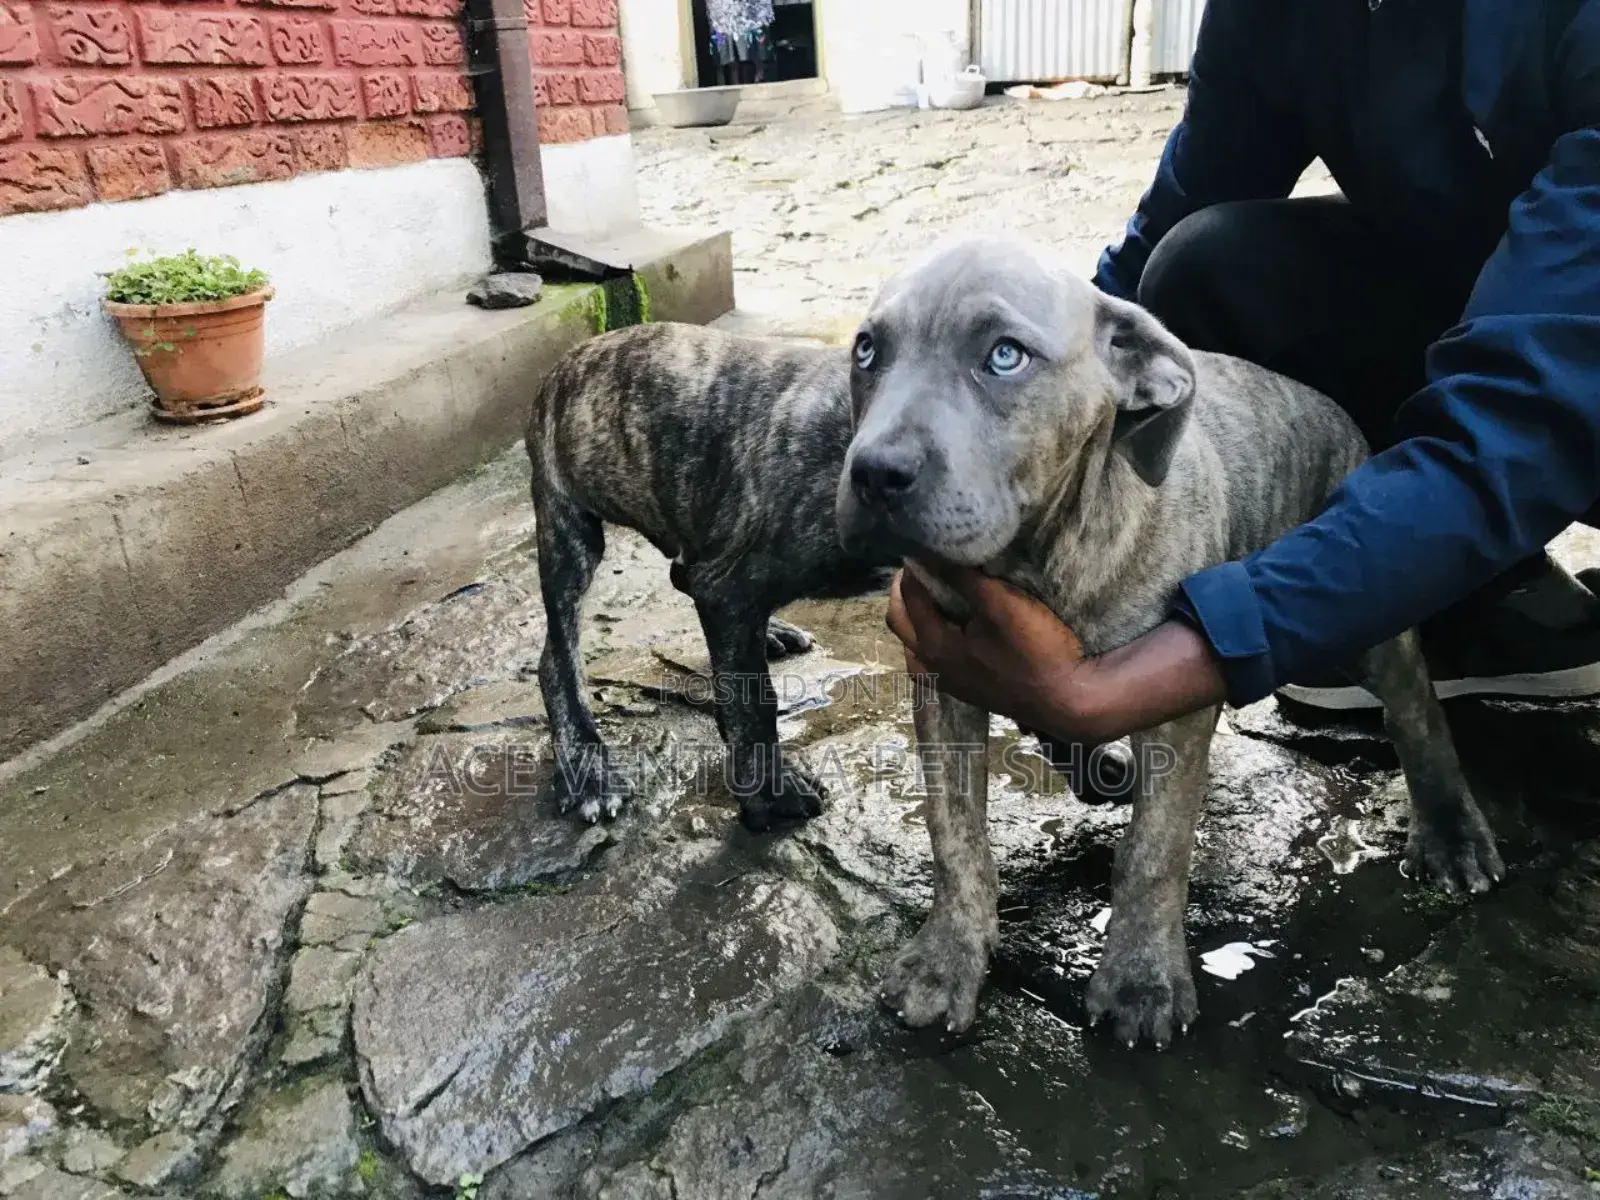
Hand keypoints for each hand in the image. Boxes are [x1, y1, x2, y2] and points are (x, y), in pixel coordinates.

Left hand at [885, 567, 1093, 736]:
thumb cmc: (1036, 650)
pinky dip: (929, 638)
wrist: (1068, 698)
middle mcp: (932, 668)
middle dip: (904, 590)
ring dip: (913, 617)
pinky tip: (951, 628)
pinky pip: (931, 661)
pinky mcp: (965, 690)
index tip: (922, 543)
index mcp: (934, 646)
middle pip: (900, 622)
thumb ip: (963, 578)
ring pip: (912, 645)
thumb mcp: (1001, 604)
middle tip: (921, 564)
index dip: (914, 567)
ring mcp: (948, 683)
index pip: (910, 597)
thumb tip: (934, 552)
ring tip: (932, 593)